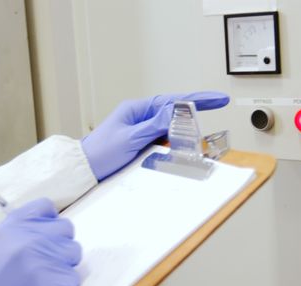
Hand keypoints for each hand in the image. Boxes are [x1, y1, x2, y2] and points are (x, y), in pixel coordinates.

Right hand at [0, 198, 81, 285]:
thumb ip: (21, 231)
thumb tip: (46, 229)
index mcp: (16, 222)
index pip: (46, 206)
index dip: (48, 221)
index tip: (45, 232)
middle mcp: (34, 236)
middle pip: (66, 229)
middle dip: (58, 243)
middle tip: (44, 260)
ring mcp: (47, 258)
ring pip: (73, 252)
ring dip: (63, 264)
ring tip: (42, 278)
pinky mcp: (57, 282)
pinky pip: (72, 279)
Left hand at [81, 91, 229, 179]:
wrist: (82, 171)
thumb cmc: (99, 152)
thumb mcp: (130, 137)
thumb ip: (154, 124)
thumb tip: (176, 110)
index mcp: (137, 110)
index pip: (173, 101)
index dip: (198, 99)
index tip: (218, 99)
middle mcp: (140, 119)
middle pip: (175, 114)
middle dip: (193, 117)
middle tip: (211, 120)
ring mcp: (141, 133)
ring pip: (170, 130)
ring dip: (181, 136)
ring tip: (192, 144)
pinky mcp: (141, 147)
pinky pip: (162, 143)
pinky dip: (172, 147)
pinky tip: (177, 152)